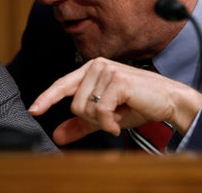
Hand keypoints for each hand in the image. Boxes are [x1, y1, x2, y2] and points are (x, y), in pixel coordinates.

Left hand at [28, 57, 201, 144]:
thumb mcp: (105, 116)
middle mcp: (96, 65)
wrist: (168, 101)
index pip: (62, 85)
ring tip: (118, 116)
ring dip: (102, 121)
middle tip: (111, 119)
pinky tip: (119, 121)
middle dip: (91, 119)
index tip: (33, 111)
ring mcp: (106, 70)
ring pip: (85, 107)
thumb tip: (57, 135)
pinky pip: (100, 110)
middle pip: (74, 104)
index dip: (47, 98)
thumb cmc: (137, 104)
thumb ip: (81, 124)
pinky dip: (108, 123)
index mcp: (90, 69)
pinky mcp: (117, 80)